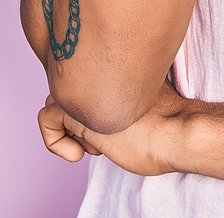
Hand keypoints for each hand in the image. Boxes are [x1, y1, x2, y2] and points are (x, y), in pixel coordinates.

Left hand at [38, 80, 194, 176]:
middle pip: (70, 88)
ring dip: (71, 129)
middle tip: (103, 139)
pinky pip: (45, 120)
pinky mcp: (72, 111)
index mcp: (117, 67)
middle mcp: (97, 72)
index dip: (93, 104)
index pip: (87, 77)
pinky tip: (79, 154)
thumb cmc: (171, 123)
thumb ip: (127, 94)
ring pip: (56, 101)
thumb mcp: (146, 100)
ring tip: (95, 147)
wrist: (178, 132)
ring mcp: (83, 90)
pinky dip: (55, 142)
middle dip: (80, 118)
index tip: (112, 128)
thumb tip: (121, 110)